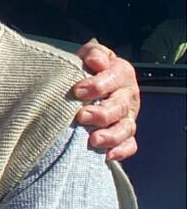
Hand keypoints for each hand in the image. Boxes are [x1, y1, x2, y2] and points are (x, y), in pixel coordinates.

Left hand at [72, 39, 139, 160]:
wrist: (85, 82)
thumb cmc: (86, 67)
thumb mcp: (89, 54)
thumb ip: (93, 53)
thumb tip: (96, 61)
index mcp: (121, 73)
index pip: (114, 79)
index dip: (97, 85)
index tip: (77, 91)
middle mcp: (128, 96)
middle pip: (120, 107)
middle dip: (102, 113)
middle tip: (82, 116)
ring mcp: (128, 116)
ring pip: (126, 128)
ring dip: (111, 136)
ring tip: (93, 140)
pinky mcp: (125, 134)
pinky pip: (129, 145)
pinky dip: (121, 151)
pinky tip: (107, 155)